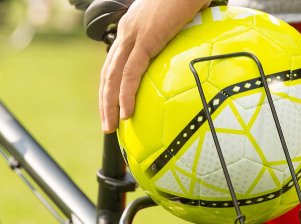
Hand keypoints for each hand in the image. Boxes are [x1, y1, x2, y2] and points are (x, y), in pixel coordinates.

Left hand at [98, 0, 210, 132]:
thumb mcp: (178, 21)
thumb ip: (177, 39)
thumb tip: (195, 55)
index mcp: (133, 28)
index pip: (115, 62)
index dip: (111, 85)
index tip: (113, 106)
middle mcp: (127, 31)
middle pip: (108, 72)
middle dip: (105, 100)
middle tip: (107, 124)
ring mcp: (134, 34)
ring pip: (113, 76)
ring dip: (109, 104)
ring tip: (111, 126)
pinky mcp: (146, 38)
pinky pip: (131, 72)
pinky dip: (125, 94)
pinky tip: (126, 112)